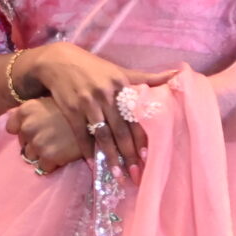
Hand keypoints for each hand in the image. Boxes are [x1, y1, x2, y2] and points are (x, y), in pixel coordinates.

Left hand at [10, 96, 100, 175]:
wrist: (99, 115)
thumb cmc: (78, 105)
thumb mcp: (53, 99)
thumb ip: (36, 110)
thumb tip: (20, 120)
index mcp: (26, 110)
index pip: (11, 127)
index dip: (22, 131)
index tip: (35, 131)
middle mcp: (27, 126)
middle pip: (22, 143)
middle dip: (34, 143)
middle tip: (53, 138)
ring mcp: (38, 142)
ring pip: (31, 156)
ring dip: (42, 155)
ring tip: (59, 147)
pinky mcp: (49, 156)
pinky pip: (44, 167)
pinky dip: (52, 164)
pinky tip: (64, 154)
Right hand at [15, 45, 174, 173]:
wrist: (59, 61)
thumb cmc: (93, 68)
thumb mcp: (119, 70)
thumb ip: (145, 77)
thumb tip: (176, 74)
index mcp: (121, 86)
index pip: (135, 117)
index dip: (142, 138)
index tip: (148, 157)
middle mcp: (105, 95)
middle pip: (120, 130)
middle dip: (129, 154)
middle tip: (137, 174)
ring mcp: (87, 103)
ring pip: (102, 135)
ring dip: (110, 157)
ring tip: (118, 174)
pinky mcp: (70, 109)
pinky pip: (81, 134)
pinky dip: (87, 150)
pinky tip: (93, 165)